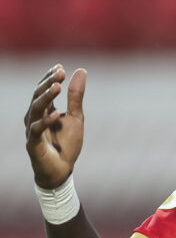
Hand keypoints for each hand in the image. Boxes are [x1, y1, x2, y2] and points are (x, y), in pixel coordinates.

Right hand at [25, 64, 86, 187]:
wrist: (62, 170)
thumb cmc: (67, 143)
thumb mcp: (76, 117)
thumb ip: (76, 96)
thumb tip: (81, 70)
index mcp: (43, 110)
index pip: (43, 90)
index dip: (49, 78)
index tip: (60, 67)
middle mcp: (34, 118)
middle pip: (37, 96)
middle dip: (48, 83)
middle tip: (60, 73)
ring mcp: (32, 130)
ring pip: (35, 110)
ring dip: (46, 97)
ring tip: (57, 86)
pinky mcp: (33, 144)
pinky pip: (37, 130)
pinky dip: (46, 121)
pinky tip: (57, 113)